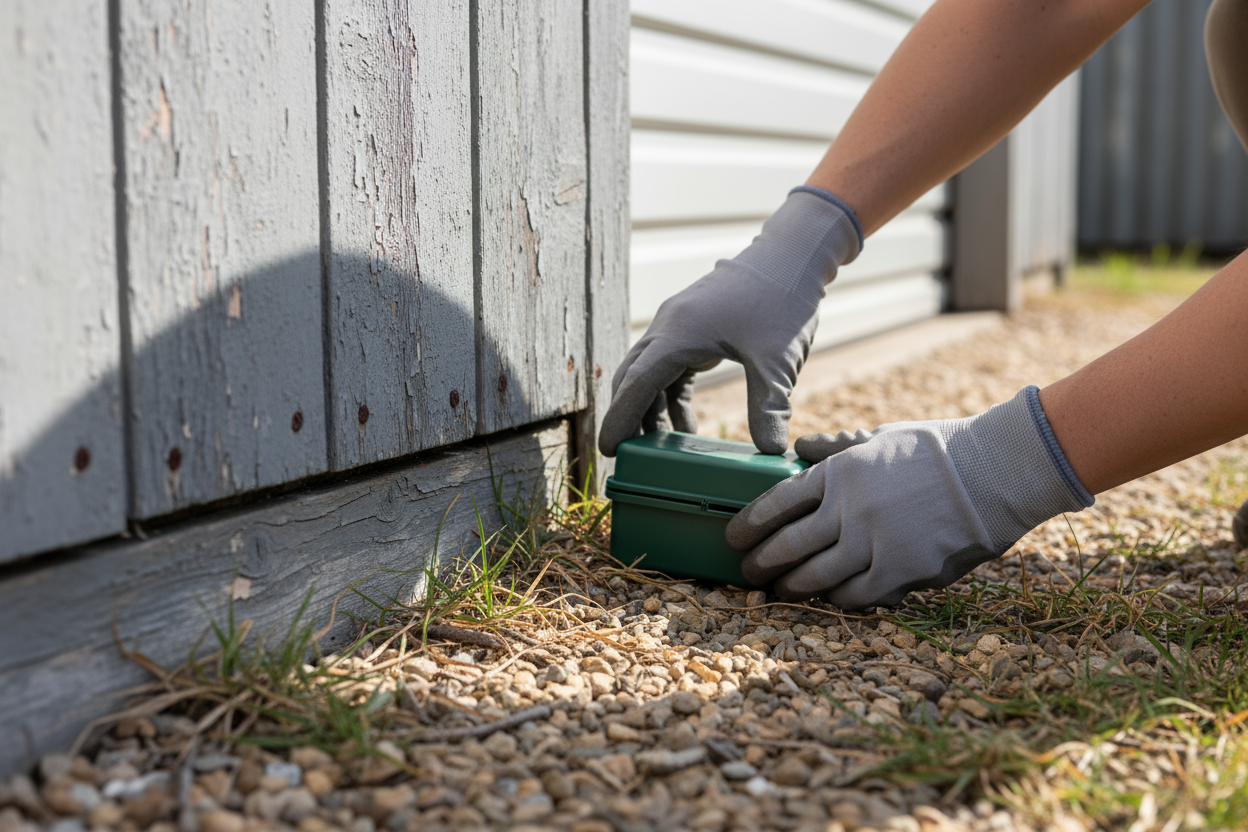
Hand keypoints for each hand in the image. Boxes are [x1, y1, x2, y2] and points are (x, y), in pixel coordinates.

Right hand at [598, 188, 862, 455]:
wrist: (790, 255)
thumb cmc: (781, 300)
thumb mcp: (777, 361)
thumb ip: (768, 407)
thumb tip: (771, 452)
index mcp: (679, 333)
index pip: (637, 383)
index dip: (620, 418)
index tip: (609, 450)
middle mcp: (669, 326)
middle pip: (633, 377)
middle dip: (628, 416)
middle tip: (627, 456)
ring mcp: (678, 324)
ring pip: (649, 372)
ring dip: (651, 408)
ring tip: (659, 448)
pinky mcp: (692, 325)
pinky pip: (669, 367)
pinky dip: (671, 396)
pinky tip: (686, 425)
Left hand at [724, 387, 1093, 607]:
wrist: (994, 471)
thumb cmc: (940, 449)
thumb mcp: (883, 437)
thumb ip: (838, 446)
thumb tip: (799, 443)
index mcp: (839, 472)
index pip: (777, 502)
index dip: (750, 523)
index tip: (735, 536)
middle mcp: (848, 508)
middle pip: (788, 545)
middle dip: (761, 562)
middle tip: (748, 571)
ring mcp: (872, 542)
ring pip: (815, 576)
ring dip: (791, 587)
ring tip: (778, 591)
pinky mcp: (900, 571)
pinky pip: (855, 595)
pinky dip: (837, 599)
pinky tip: (829, 600)